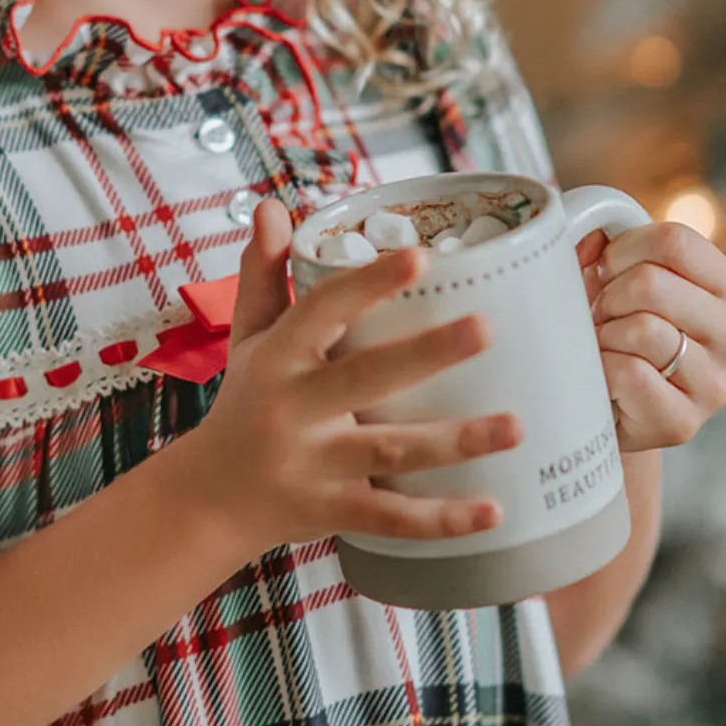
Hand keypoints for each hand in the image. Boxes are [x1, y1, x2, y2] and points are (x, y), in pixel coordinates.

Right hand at [184, 197, 523, 555]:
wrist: (208, 500)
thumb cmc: (244, 405)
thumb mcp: (247, 339)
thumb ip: (264, 275)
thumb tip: (270, 205)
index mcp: (277, 358)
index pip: (322, 311)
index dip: (369, 284)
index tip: (422, 257)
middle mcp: (292, 409)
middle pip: (365, 377)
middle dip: (427, 353)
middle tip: (487, 328)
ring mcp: (313, 464)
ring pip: (390, 451)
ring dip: (455, 442)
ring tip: (516, 426)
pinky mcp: (332, 512)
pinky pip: (393, 517)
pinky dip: (443, 520)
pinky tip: (494, 510)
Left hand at [576, 221, 725, 453]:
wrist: (617, 413)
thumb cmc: (621, 336)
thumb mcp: (624, 284)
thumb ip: (609, 251)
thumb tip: (591, 240)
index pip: (674, 241)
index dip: (623, 250)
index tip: (607, 272)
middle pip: (651, 283)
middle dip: (610, 297)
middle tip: (604, 318)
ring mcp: (716, 383)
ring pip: (640, 329)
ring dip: (605, 336)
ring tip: (608, 348)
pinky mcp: (684, 422)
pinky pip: (628, 374)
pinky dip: (602, 371)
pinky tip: (607, 380)